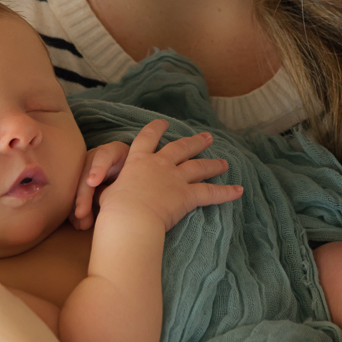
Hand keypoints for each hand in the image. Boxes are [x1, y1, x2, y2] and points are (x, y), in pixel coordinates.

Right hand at [71, 139, 129, 228]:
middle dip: (83, 195)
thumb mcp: (135, 173)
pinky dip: (76, 211)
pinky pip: (77, 198)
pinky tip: (79, 224)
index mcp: (113, 152)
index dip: (98, 167)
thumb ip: (129, 180)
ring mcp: (87, 171)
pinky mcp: (83, 185)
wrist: (133, 179)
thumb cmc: (136, 174)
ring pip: (78, 188)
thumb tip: (124, 198)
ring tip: (82, 224)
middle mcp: (96, 159)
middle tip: (82, 213)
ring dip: (78, 206)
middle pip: (86, 174)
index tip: (92, 182)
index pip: (104, 155)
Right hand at [95, 118, 242, 230]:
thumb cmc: (114, 209)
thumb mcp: (106, 195)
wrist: (129, 218)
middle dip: (195, 142)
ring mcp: (175, 178)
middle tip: (207, 137)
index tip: (163, 123)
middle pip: (180, 148)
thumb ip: (111, 191)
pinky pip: (210, 193)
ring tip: (224, 162)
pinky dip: (226, 192)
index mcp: (137, 161)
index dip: (156, 129)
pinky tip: (238, 191)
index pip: (147, 138)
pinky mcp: (187, 195)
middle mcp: (159, 164)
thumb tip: (103, 193)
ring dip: (213, 164)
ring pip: (198, 167)